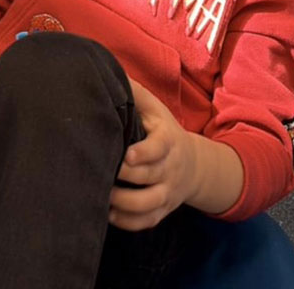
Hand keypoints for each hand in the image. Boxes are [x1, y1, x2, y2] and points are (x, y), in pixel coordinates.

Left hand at [108, 80, 196, 229]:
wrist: (192, 163)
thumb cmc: (163, 130)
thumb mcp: (155, 108)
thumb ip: (134, 93)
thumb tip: (107, 71)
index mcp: (167, 140)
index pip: (159, 148)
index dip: (144, 153)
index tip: (126, 156)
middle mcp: (170, 168)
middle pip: (150, 177)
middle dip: (125, 179)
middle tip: (100, 174)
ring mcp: (167, 191)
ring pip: (149, 204)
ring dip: (125, 204)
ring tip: (103, 198)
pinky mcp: (162, 210)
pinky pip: (147, 221)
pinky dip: (128, 222)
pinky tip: (109, 215)